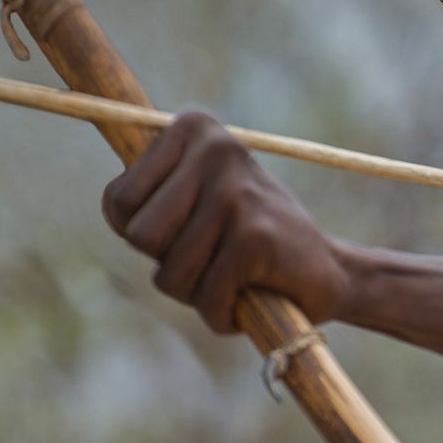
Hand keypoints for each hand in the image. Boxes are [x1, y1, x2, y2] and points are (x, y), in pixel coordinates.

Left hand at [101, 111, 346, 332]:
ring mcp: (236, 194)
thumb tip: (115, 204)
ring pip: (170, 274)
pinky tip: (250, 296)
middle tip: (215, 253)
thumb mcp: (189, 199)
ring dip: (199, 292)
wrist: (327, 270)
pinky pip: (207, 297)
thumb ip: (142, 192)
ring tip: (235, 275)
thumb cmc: (244, 239)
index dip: (148, 234)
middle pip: (140, 237)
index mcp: (195, 129)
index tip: (191, 225)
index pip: (119, 202)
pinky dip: (223, 313)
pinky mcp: (255, 237)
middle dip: (171, 263)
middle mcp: (216, 150)